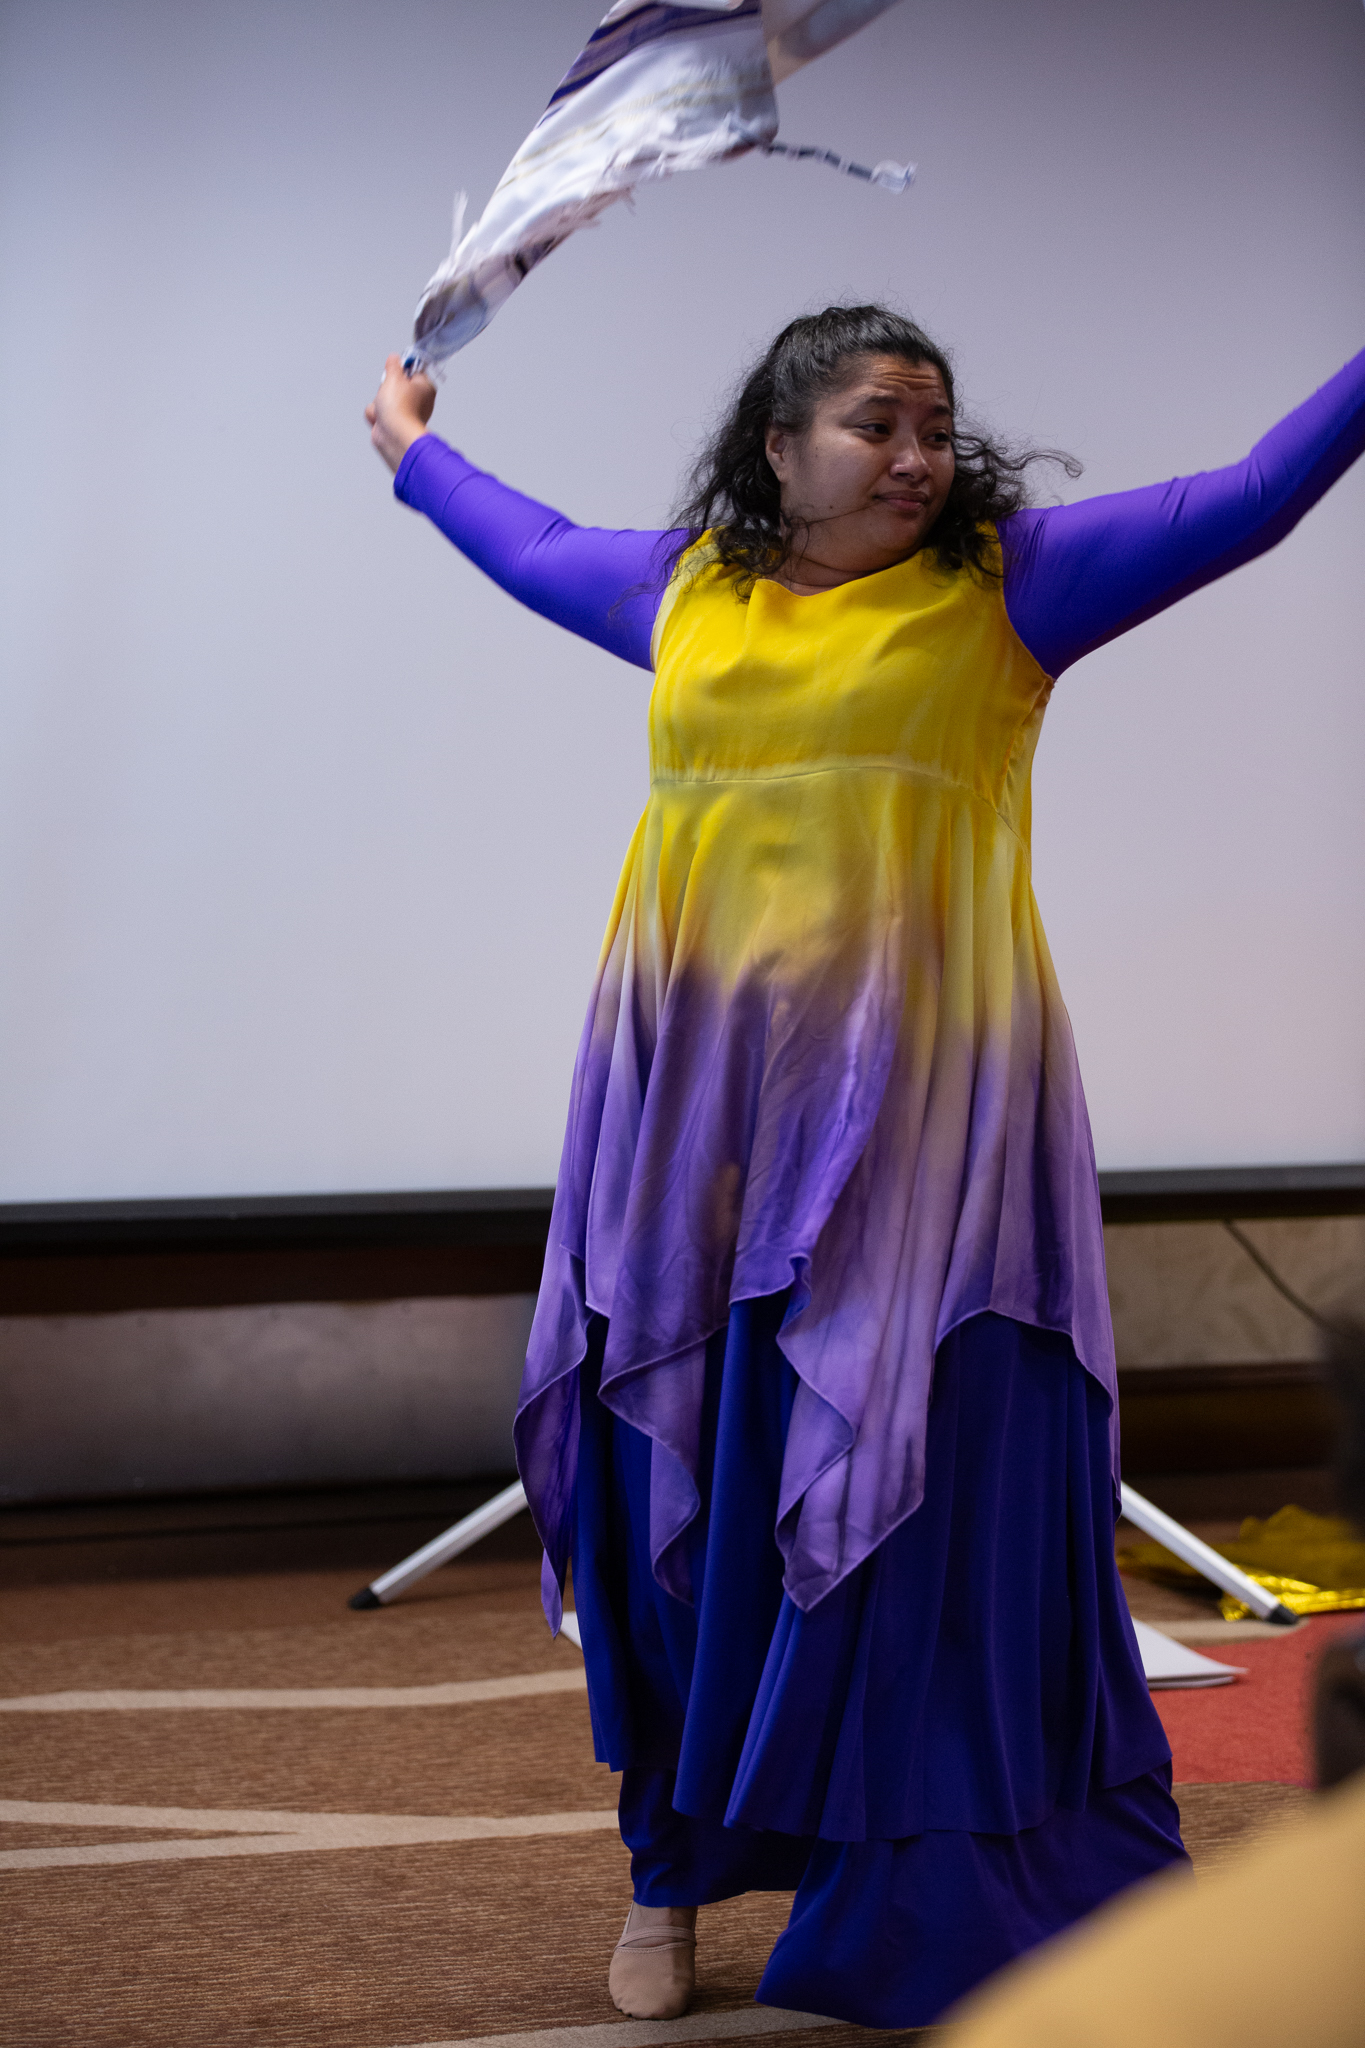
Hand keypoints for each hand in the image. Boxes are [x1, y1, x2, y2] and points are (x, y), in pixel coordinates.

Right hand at [366, 355, 436, 472]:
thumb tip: (394, 358)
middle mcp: (418, 401)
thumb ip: (394, 364)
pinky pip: (379, 413)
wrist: (394, 435)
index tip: (394, 371)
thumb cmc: (399, 407)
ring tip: (384, 409)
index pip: (412, 370)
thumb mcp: (394, 375)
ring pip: (383, 399)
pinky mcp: (393, 423)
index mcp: (425, 387)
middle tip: (388, 392)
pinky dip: (376, 415)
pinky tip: (380, 419)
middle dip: (385, 388)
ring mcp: (405, 413)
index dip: (400, 369)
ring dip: (378, 403)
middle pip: (394, 384)